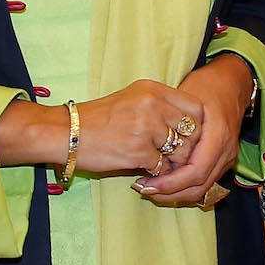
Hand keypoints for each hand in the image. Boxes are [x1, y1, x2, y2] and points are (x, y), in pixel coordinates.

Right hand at [0, 80, 202, 174]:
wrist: (66, 132)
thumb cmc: (98, 118)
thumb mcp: (132, 99)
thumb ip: (159, 107)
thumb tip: (187, 129)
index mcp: (153, 90)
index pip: (196, 107)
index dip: (197, 126)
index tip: (188, 137)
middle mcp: (153, 105)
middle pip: (193, 130)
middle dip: (189, 148)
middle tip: (177, 158)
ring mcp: (147, 127)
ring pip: (181, 151)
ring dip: (175, 163)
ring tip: (163, 167)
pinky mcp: (138, 151)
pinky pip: (162, 167)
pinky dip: (158, 174)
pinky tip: (147, 174)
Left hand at [137, 55, 250, 206]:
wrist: (232, 83)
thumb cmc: (207, 86)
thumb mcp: (187, 98)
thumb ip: (172, 124)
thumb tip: (147, 149)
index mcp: (218, 136)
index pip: (196, 172)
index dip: (171, 183)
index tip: (147, 183)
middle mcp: (226, 151)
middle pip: (199, 186)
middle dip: (171, 193)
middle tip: (144, 189)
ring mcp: (227, 158)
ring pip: (202, 189)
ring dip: (176, 193)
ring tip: (150, 188)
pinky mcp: (222, 160)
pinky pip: (204, 181)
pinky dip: (184, 186)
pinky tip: (164, 181)